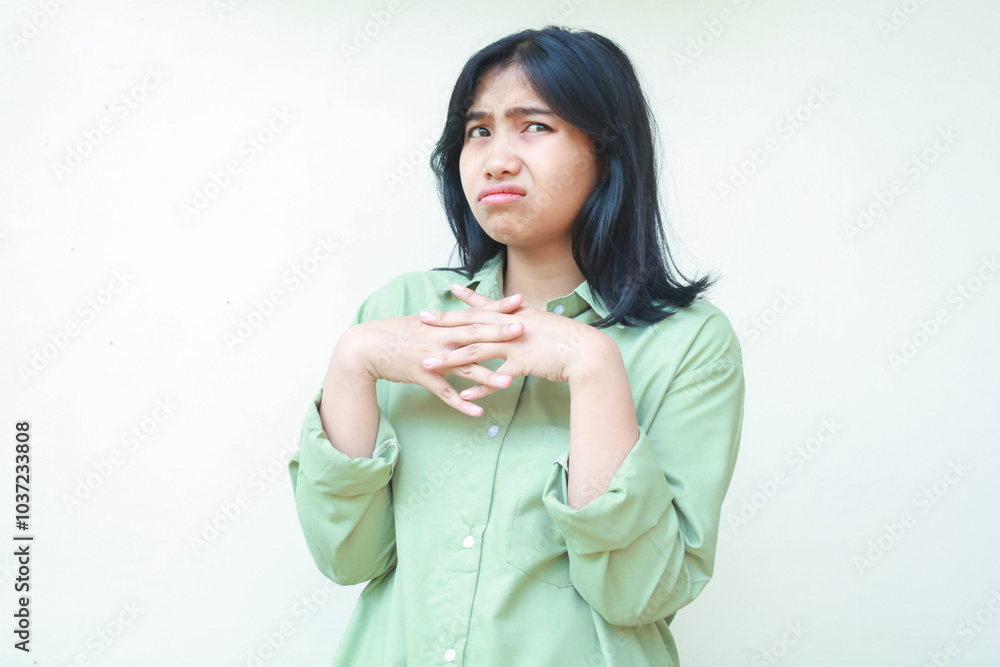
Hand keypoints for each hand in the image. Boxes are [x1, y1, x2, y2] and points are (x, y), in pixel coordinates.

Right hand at [344, 290, 526, 415]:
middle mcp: (439, 337)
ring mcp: (431, 357)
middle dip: (498, 333)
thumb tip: (464, 316)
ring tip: (509, 382)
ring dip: (486, 375)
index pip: (474, 313)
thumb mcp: (422, 323)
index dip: (496, 307)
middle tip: (523, 330)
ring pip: (463, 367)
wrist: (365, 347)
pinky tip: (478, 412)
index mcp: (441, 323)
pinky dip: (461, 403)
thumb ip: (445, 322)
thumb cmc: (395, 334)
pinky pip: (444, 392)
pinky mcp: (422, 376)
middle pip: (473, 334)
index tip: (519, 301)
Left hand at [418, 283, 608, 400]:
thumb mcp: (544, 323)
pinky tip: (463, 396)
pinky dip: (479, 388)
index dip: (466, 299)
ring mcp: (515, 345)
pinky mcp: (522, 365)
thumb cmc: (569, 339)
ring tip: (428, 364)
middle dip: (445, 323)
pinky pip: (495, 378)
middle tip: (421, 320)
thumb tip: (519, 316)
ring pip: (476, 351)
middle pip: (472, 324)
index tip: (448, 291)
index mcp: (516, 315)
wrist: (588, 352)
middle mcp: (512, 326)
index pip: (487, 305)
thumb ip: (526, 321)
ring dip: (450, 359)